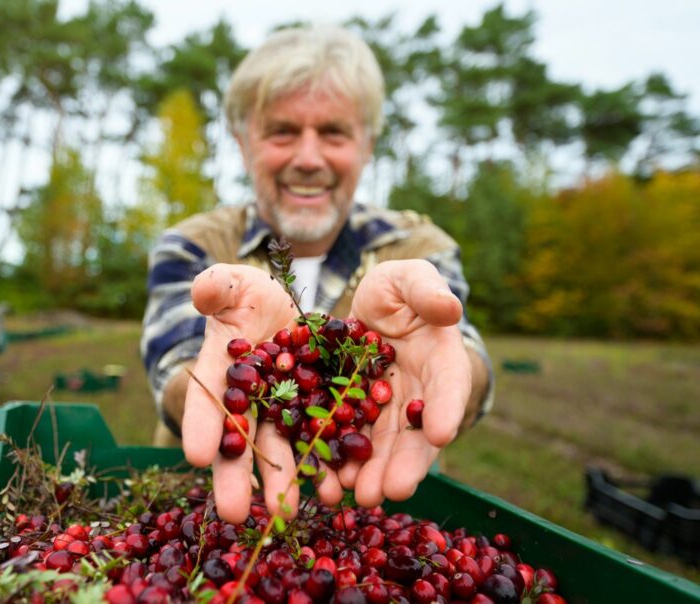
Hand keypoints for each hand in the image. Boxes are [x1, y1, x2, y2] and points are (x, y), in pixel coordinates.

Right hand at [181, 263, 343, 522]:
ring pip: (280, 450)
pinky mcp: (316, 413)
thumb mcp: (235, 285)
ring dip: (282, 483)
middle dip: (236, 477)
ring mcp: (281, 412)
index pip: (206, 400)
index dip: (200, 426)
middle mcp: (247, 401)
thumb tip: (203, 288)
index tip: (196, 455)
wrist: (286, 308)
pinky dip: (325, 465)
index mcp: (220, 371)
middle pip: (239, 441)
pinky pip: (320, 441)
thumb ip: (219, 286)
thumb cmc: (248, 296)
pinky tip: (334, 489)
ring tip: (287, 512)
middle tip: (235, 514)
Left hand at [337, 259, 471, 506]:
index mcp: (440, 360)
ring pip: (382, 445)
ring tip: (360, 495)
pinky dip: (339, 461)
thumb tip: (450, 306)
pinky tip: (328, 481)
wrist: (368, 306)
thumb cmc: (399, 289)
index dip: (446, 409)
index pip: (448, 386)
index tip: (440, 432)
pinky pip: (346, 438)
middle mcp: (417, 393)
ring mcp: (385, 408)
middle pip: (415, 432)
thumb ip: (427, 291)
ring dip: (373, 473)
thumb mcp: (410, 279)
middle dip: (405, 463)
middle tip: (393, 490)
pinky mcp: (352, 413)